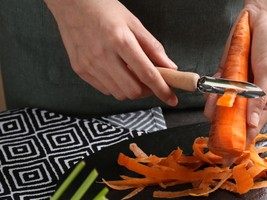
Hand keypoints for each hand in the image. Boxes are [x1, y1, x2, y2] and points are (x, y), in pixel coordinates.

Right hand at [44, 0, 177, 105]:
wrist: (71, 3)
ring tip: (134, 75)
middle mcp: (103, 55)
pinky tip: (118, 73)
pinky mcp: (80, 70)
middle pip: (133, 90)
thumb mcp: (134, 23)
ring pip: (119, 93)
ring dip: (133, 90)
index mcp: (120, 40)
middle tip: (152, 82)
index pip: (147, 74)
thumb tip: (170, 68)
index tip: (172, 99)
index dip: (162, 90)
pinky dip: (117, 87)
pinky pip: (105, 89)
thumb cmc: (104, 9)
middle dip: (148, 91)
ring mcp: (89, 64)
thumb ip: (153, 47)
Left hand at [204, 0, 266, 143]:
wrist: (261, 17)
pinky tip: (209, 106)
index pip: (254, 126)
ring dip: (217, 116)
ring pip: (224, 108)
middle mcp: (251, 96)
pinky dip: (212, 98)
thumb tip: (252, 122)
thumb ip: (259, 97)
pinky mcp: (225, 75)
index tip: (231, 157)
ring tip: (210, 125)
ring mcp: (237, 86)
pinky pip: (217, 91)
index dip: (243, 141)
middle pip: (237, 121)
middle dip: (226, 133)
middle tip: (215, 147)